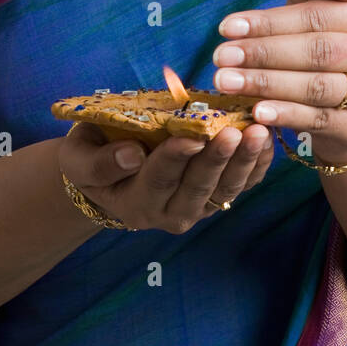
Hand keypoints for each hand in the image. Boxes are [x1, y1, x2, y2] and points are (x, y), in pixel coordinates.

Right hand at [58, 119, 273, 232]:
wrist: (107, 174)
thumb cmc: (90, 156)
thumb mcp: (79, 158)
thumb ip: (101, 162)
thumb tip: (132, 155)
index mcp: (135, 202)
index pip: (158, 179)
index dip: (176, 158)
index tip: (192, 137)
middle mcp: (169, 213)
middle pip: (199, 187)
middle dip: (218, 159)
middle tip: (234, 132)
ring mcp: (197, 207)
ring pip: (226, 189)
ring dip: (245, 161)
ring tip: (259, 132)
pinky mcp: (216, 197)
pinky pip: (242, 184)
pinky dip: (257, 164)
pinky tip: (267, 139)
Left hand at [212, 0, 346, 165]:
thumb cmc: (331, 40)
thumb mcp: (327, 7)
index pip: (318, 16)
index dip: (270, 22)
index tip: (226, 27)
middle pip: (317, 51)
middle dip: (263, 53)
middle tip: (220, 57)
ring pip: (316, 87)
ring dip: (266, 84)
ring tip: (227, 81)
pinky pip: (319, 119)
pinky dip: (286, 114)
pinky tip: (257, 111)